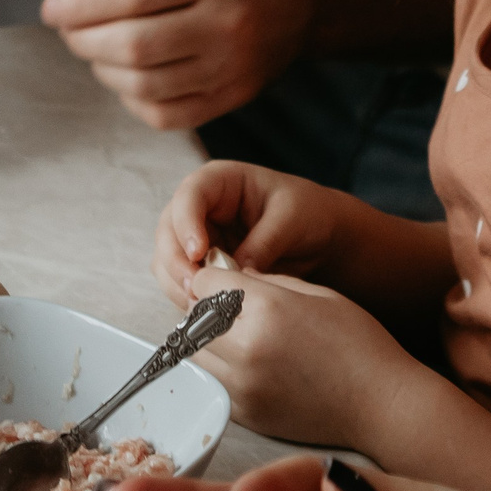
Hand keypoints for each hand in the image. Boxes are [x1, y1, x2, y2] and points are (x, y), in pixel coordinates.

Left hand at [42, 0, 316, 130]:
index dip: (81, 3)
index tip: (51, 7)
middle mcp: (230, 19)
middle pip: (136, 45)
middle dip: (84, 39)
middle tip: (67, 27)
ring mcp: (236, 65)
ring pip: (146, 85)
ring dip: (102, 68)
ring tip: (93, 46)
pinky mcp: (237, 95)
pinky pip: (167, 114)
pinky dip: (132, 98)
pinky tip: (126, 74)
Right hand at [153, 161, 351, 304]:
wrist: (322, 235)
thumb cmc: (309, 212)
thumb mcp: (292, 219)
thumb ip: (263, 242)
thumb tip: (237, 274)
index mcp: (221, 181)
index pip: (190, 195)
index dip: (187, 223)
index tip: (198, 252)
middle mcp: (202, 207)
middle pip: (169, 230)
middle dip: (177, 261)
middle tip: (195, 288)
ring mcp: (199, 238)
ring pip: (168, 260)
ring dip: (179, 283)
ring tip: (202, 303)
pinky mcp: (203, 266)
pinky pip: (183, 281)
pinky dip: (189, 297)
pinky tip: (208, 309)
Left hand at [182, 265, 417, 449]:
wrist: (381, 405)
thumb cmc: (360, 344)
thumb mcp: (317, 293)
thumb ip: (267, 282)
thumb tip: (232, 277)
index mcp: (267, 310)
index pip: (204, 282)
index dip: (213, 276)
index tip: (224, 277)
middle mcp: (246, 349)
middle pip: (192, 318)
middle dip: (205, 307)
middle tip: (229, 305)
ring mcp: (242, 387)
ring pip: (195, 353)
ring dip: (206, 339)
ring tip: (237, 335)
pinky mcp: (245, 414)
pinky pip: (213, 382)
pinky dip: (220, 369)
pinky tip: (249, 363)